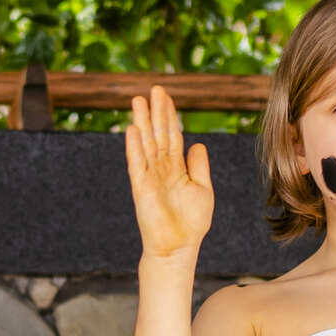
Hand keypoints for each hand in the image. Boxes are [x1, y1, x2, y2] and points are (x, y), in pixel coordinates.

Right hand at [125, 85, 211, 257]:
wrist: (179, 247)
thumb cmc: (191, 222)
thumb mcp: (202, 189)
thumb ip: (199, 166)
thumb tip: (197, 143)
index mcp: (176, 167)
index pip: (172, 135)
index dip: (169, 115)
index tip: (165, 95)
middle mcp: (161, 168)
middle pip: (158, 134)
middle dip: (156, 111)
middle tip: (153, 88)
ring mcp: (149, 176)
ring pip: (145, 143)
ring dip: (142, 122)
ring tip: (138, 100)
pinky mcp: (141, 188)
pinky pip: (137, 163)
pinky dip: (134, 147)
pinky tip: (132, 129)